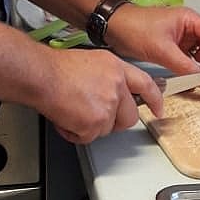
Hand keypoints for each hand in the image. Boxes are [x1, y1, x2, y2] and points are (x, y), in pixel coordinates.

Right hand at [33, 48, 166, 144]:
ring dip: (90, 126)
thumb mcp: (93, 62)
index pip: (146, 84)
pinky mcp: (95, 123)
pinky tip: (66, 118)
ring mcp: (108, 106)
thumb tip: (113, 93)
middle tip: (95, 117)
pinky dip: (75, 133)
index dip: (155, 99)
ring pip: (107, 129)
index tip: (158, 109)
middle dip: (114, 122)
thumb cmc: (57, 68)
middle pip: (129, 116)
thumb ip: (109, 77)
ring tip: (73, 110)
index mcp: (117, 68)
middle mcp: (117, 86)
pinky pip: (89, 137)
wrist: (42, 76)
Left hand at [102, 2, 199, 76]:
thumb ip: (184, 65)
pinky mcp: (173, 47)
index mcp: (190, 19)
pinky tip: (193, 80)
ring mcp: (181, 37)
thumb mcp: (162, 48)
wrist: (114, 27)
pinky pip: (189, 59)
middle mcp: (189, 27)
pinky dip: (193, 70)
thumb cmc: (134, 26)